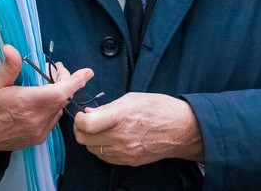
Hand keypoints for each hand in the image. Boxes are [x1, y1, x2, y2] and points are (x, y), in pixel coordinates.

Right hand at [0, 44, 92, 155]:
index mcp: (27, 103)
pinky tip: (44, 100)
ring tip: (51, 82)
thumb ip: (8, 67)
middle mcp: (36, 119)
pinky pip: (52, 120)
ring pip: (58, 109)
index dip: (75, 82)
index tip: (87, 73)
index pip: (60, 92)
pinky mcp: (37, 138)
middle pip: (62, 98)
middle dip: (65, 82)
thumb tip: (11, 48)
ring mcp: (38, 131)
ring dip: (59, 95)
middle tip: (57, 70)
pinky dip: (52, 107)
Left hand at [73, 92, 203, 165]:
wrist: (181, 129)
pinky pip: (106, 157)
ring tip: (100, 129)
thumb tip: (90, 113)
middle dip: (81, 130)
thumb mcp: (132, 98)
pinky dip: (102, 148)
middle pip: (85, 140)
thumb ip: (108, 107)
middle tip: (86, 122)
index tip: (82, 114)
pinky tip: (110, 138)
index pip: (87, 124)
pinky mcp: (129, 161)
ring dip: (91, 140)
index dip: (79, 119)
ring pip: (93, 150)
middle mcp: (121, 137)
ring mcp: (125, 152)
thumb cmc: (159, 108)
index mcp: (121, 117)